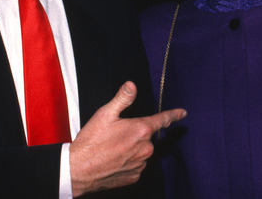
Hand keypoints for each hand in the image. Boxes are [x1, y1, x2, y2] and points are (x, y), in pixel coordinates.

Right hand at [68, 81, 185, 195]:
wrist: (78, 170)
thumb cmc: (91, 141)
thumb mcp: (105, 114)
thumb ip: (122, 99)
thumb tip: (132, 85)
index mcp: (141, 130)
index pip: (162, 120)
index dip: (173, 115)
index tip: (183, 113)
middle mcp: (145, 148)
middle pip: (146, 137)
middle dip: (135, 134)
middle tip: (115, 136)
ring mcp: (141, 164)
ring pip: (141, 152)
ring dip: (131, 149)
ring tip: (111, 149)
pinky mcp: (134, 177)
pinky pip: (136, 166)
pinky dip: (128, 162)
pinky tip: (113, 161)